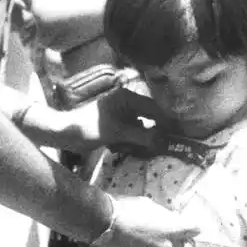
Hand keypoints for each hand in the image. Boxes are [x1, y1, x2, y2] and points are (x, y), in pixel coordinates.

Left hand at [31, 87, 165, 156]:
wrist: (64, 134)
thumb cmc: (89, 128)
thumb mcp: (118, 133)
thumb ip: (142, 136)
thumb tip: (165, 141)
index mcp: (128, 97)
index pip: (156, 108)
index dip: (169, 121)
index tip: (182, 133)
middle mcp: (127, 102)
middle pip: (151, 116)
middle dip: (158, 131)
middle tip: (170, 144)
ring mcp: (122, 112)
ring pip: (143, 126)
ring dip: (146, 138)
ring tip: (153, 148)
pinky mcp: (117, 123)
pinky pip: (133, 131)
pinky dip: (135, 140)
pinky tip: (134, 149)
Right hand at [96, 195, 199, 246]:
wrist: (103, 225)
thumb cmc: (127, 210)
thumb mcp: (149, 206)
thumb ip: (164, 216)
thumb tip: (169, 220)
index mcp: (174, 229)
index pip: (195, 229)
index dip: (194, 227)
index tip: (193, 226)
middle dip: (183, 245)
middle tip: (177, 238)